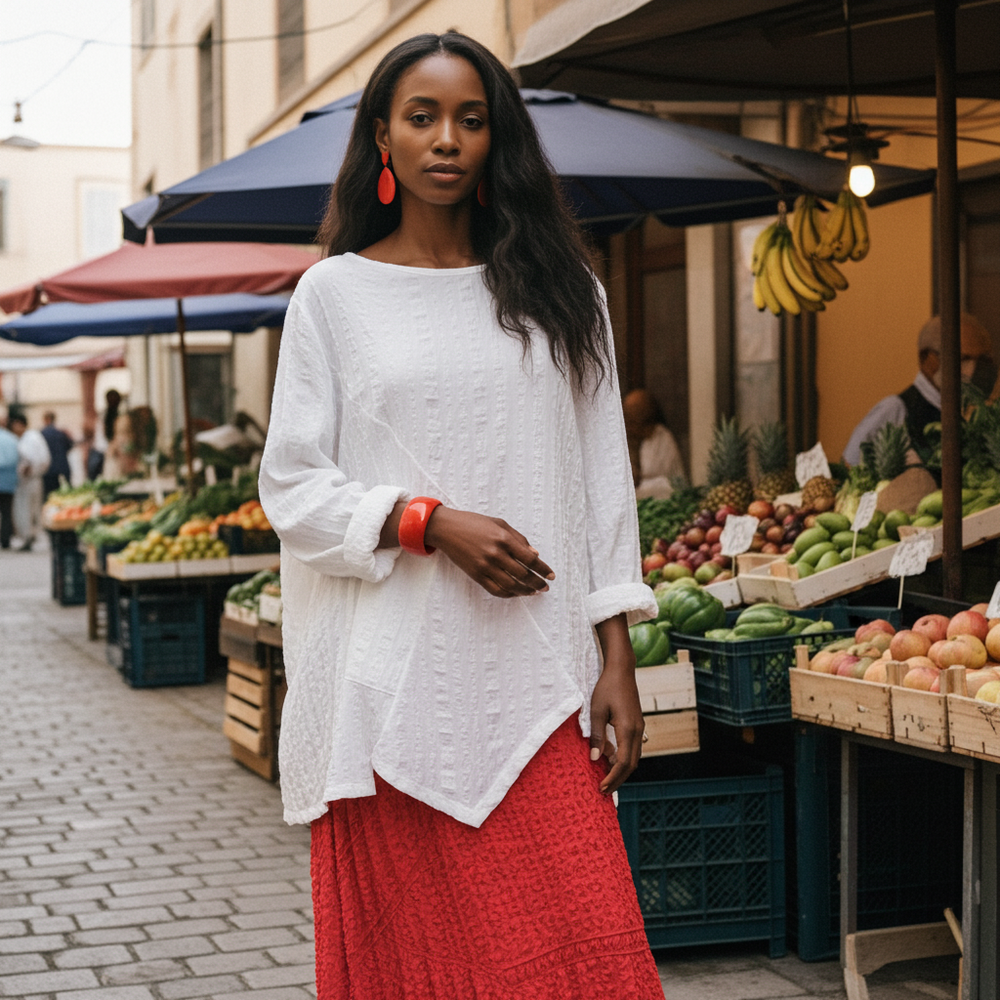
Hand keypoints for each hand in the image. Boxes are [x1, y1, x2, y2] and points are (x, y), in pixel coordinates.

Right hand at [428, 507, 553, 597]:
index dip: (543, 569)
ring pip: (511, 585)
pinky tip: (516, 593)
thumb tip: (535, 554)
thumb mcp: (499, 523)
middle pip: (523, 574)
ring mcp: (485, 566)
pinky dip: (508, 594)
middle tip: (545, 587)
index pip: (530, 559)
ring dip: (525, 591)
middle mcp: (496, 554)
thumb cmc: (474, 523)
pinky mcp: (476, 574)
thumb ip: (519, 539)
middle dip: (537, 583)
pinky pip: (495, 589)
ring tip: (534, 592)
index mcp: (504, 538)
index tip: (551, 575)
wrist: (447, 529)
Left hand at [590, 614, 643, 794]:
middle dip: (618, 779)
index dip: (613, 777)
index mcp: (627, 729)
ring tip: (606, 777)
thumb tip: (595, 759)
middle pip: (631, 764)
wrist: (621, 670)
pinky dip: (623, 757)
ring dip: (621, 769)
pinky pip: (633, 747)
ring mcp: (639, 727)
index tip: (601, 787)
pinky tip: (610, 758)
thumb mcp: (597, 711)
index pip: (623, 762)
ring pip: (634, 757)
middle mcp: (637, 731)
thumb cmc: (607, 688)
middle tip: (604, 789)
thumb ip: (597, 736)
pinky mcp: (636, 723)